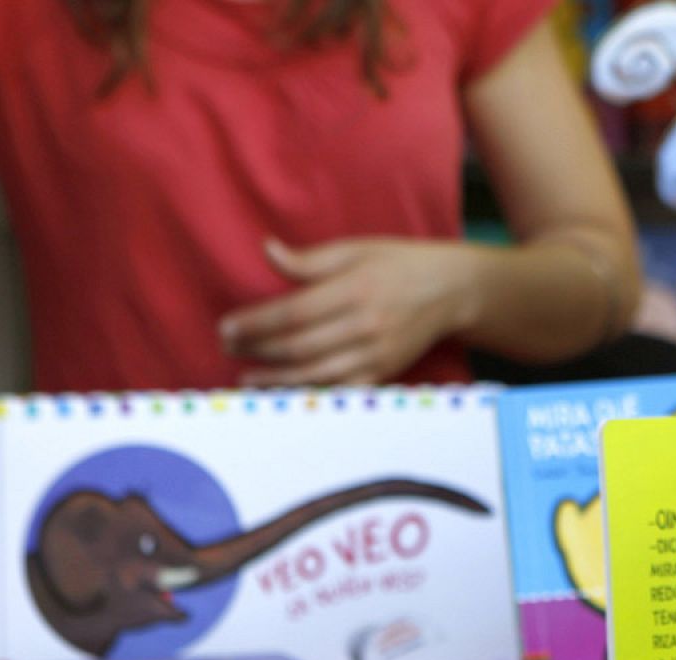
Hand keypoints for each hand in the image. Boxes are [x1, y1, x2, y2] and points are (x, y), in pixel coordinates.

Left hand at [221, 238, 486, 385]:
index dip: (255, 323)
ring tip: (247, 377)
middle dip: (258, 350)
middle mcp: (367, 325)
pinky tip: (286, 391)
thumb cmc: (398, 264)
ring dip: (276, 379)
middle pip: (300, 346)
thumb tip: (268, 252)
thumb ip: (310, 259)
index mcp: (356, 289)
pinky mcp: (384, 372)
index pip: (294, 312)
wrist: (450, 290)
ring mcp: (377, 353)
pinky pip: (341, 390)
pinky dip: (311, 394)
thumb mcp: (356, 249)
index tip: (226, 326)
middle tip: (229, 347)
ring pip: (317, 374)